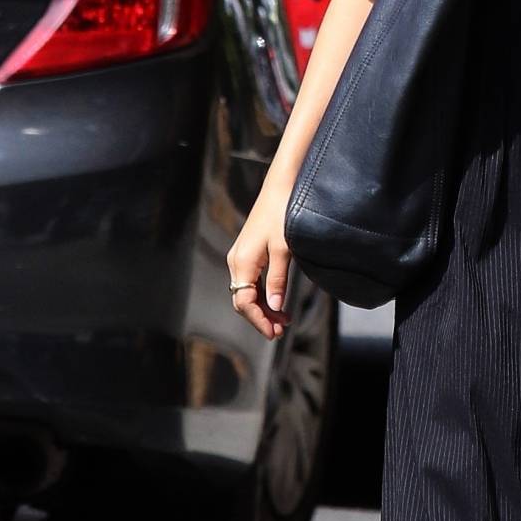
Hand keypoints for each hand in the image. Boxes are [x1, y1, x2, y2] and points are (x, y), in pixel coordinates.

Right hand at [227, 182, 292, 340]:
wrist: (280, 188)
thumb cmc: (283, 215)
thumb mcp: (284, 250)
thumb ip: (278, 280)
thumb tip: (274, 306)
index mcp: (242, 263)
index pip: (244, 302)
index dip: (258, 320)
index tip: (274, 333)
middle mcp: (236, 262)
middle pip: (243, 300)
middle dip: (261, 317)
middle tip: (282, 331)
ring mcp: (241, 257)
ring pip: (248, 292)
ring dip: (264, 308)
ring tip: (284, 321)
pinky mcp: (249, 253)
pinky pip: (252, 281)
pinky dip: (264, 294)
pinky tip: (278, 302)